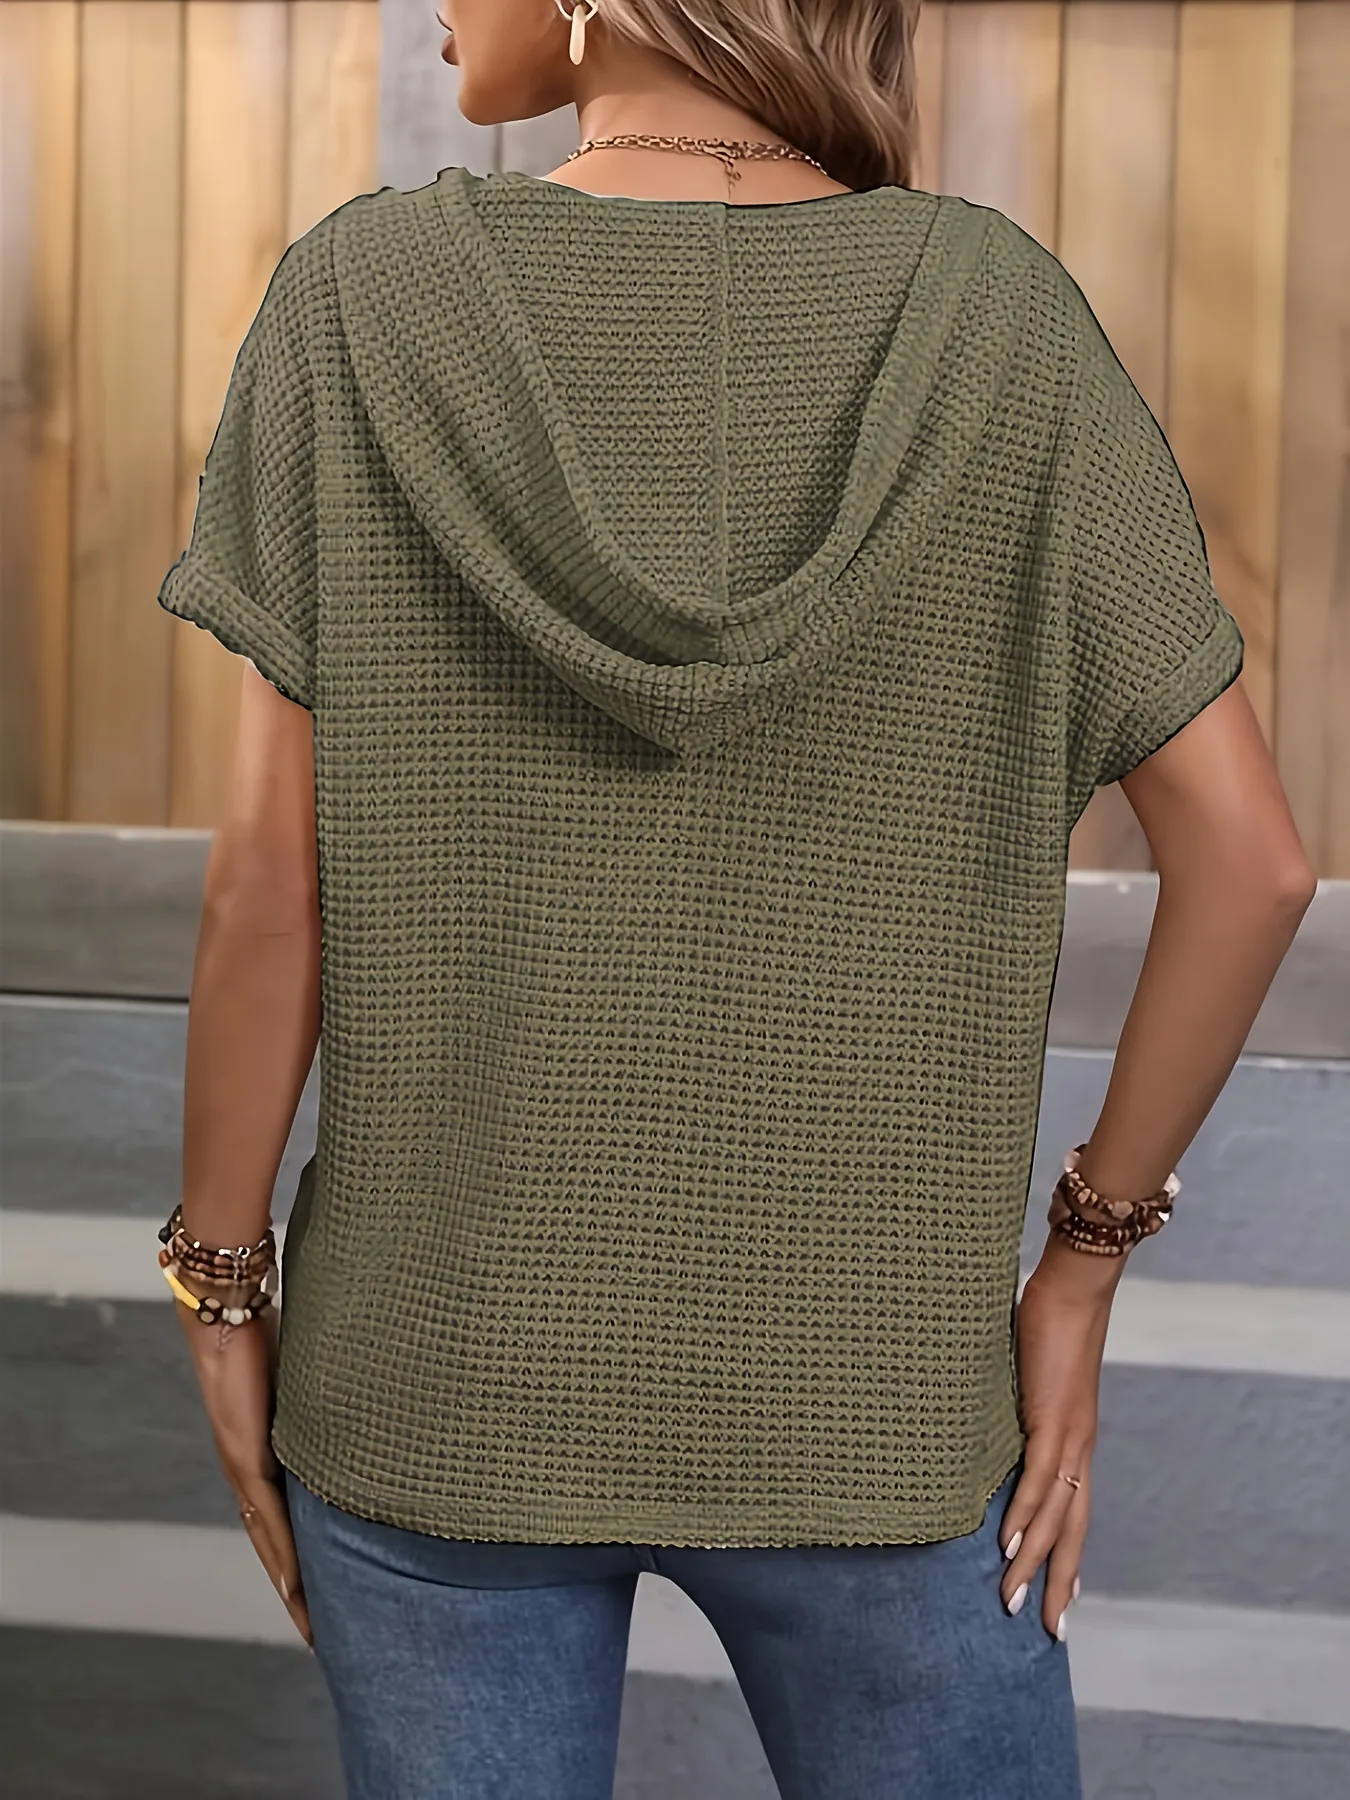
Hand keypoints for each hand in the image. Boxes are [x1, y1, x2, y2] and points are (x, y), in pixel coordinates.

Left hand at [173, 1299, 313, 1647]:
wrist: (224, 1310)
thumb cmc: (265, 1331)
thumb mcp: (304, 1378)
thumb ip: (324, 1399)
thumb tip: (365, 1400)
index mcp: (262, 1454)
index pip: (281, 1518)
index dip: (297, 1559)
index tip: (317, 1595)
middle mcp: (248, 1470)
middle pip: (273, 1544)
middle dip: (295, 1590)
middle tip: (316, 1632)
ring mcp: (245, 1466)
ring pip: (269, 1540)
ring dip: (290, 1583)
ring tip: (309, 1622)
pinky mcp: (246, 1455)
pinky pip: (268, 1513)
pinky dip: (282, 1551)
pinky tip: (294, 1580)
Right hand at [998, 1239, 1121, 1637]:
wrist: (1076, 1285)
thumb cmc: (1049, 1319)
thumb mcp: (1026, 1375)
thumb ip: (1012, 1402)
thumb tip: (980, 1416)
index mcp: (1074, 1439)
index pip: (1074, 1512)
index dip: (1067, 1557)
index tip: (1059, 1597)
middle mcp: (1078, 1447)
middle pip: (1073, 1530)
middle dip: (1058, 1582)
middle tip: (1046, 1630)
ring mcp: (1069, 1436)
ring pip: (1055, 1515)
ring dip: (1034, 1562)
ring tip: (1010, 1600)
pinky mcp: (1053, 1419)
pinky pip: (1038, 1479)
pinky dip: (1024, 1515)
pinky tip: (1009, 1544)